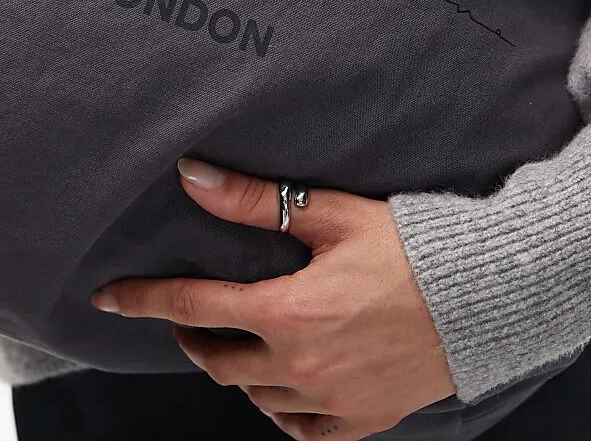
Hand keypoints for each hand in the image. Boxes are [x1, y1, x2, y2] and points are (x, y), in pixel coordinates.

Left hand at [91, 159, 455, 439]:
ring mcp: (330, 401)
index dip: (144, 300)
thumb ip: (253, 200)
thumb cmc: (405, 247)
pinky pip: (301, 430)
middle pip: (216, 360)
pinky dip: (281, 408)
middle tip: (187, 317)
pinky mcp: (360, 421)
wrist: (482, 297)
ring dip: (236, 366)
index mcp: (286, 311)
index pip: (192, 306)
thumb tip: (191, 176)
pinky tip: (281, 387)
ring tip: (238, 340)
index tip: (108, 297)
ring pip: (255, 394)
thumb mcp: (327, 214)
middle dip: (190, 337)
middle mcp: (300, 365)